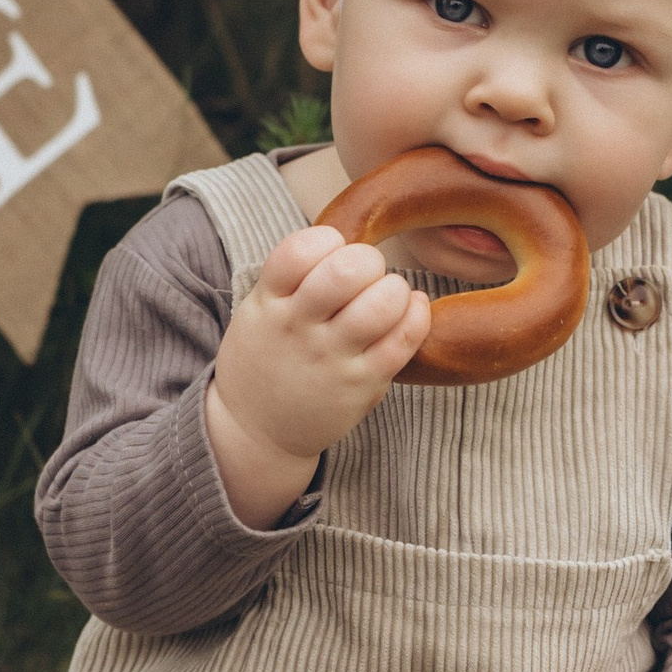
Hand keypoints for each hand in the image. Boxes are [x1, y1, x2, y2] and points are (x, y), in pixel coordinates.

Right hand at [204, 222, 429, 525]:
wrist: (255, 431)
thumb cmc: (267, 358)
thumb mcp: (259, 311)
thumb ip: (293, 278)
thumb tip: (349, 242)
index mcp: (269, 302)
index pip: (299, 249)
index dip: (326, 240)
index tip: (332, 253)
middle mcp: (299, 327)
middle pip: (346, 271)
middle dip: (367, 260)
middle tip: (366, 274)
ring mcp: (331, 358)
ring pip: (381, 304)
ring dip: (394, 289)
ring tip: (388, 295)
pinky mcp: (362, 383)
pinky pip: (403, 340)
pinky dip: (416, 314)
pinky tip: (410, 309)